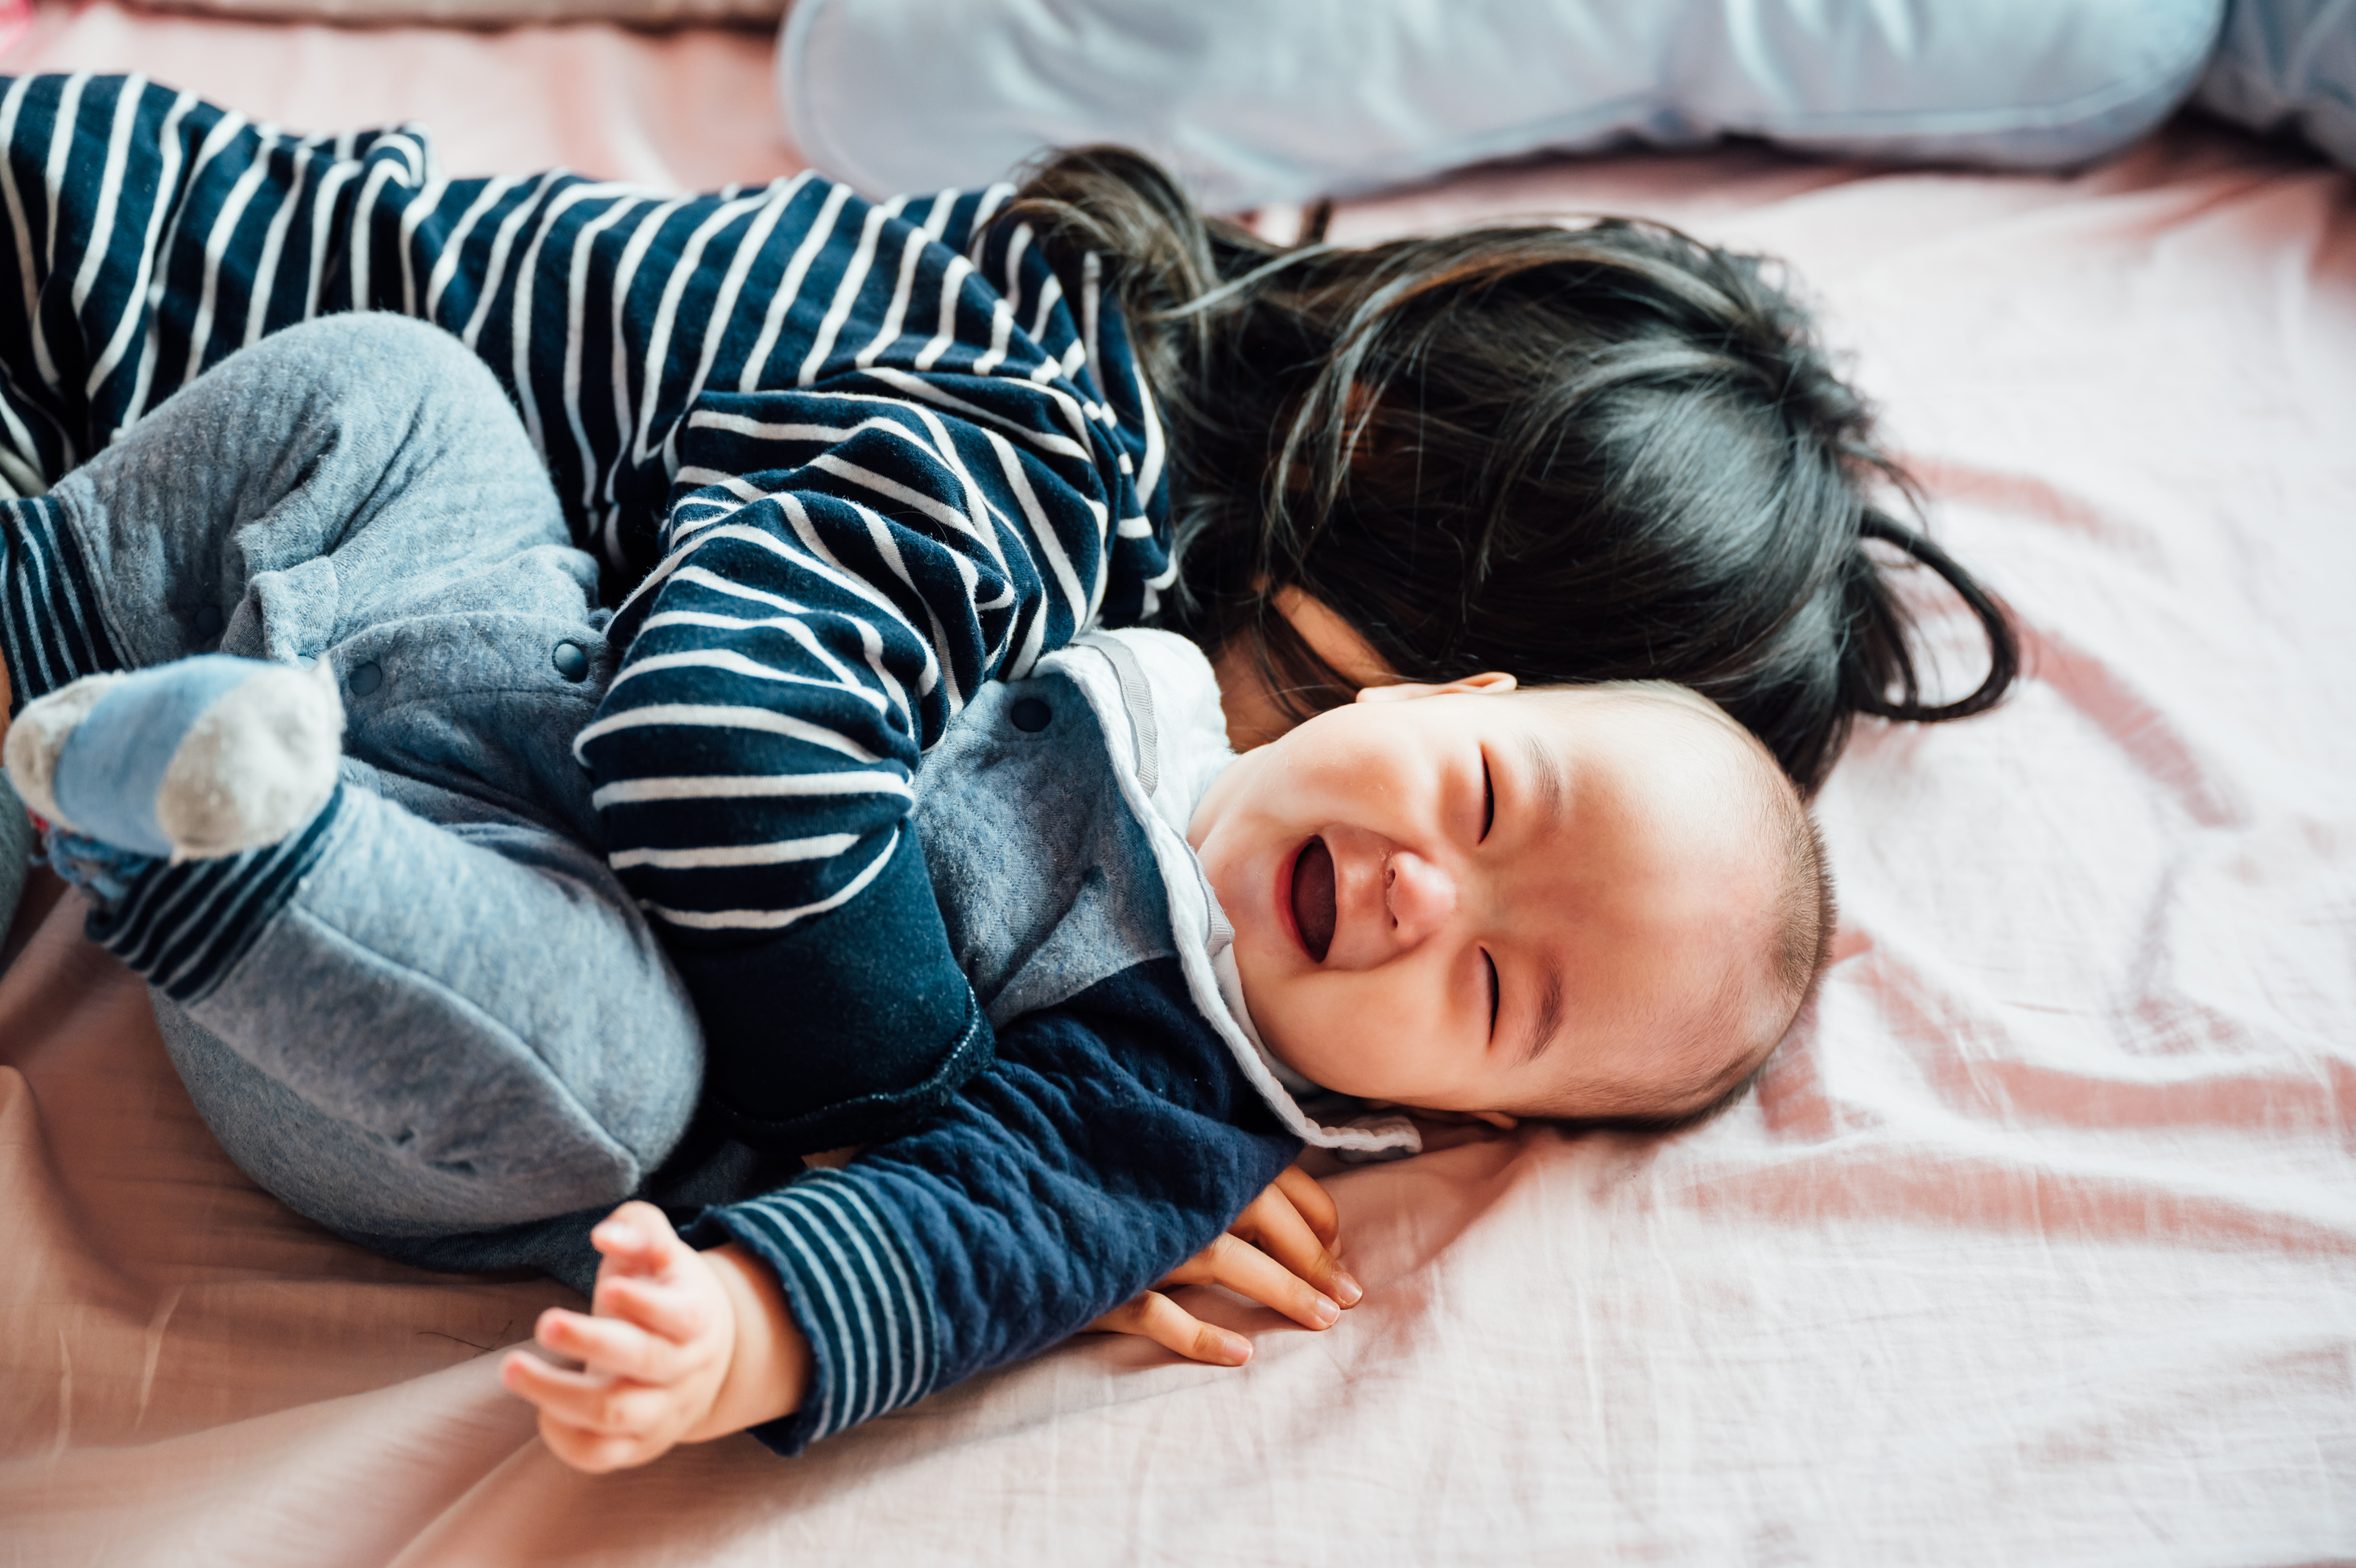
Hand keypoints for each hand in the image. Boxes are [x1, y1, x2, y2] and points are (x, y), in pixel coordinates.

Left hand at [500, 1200, 805, 1472]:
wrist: (701, 1359)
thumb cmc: (666, 1291)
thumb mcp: (662, 1251)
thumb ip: (639, 1230)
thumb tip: (604, 1235)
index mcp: (697, 1317)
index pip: (679, 1315)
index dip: (645, 1304)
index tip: (607, 1289)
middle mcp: (685, 1369)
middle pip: (644, 1363)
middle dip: (592, 1343)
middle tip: (544, 1321)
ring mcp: (663, 1412)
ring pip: (614, 1415)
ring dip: (557, 1393)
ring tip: (510, 1366)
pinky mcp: (638, 1445)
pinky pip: (599, 1455)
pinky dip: (564, 1437)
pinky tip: (542, 1409)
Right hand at [1088, 1165, 1361, 1364]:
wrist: (1000, 1207)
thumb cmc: (1086, 1185)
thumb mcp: (1150, 1166)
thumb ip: (1203, 1172)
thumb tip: (1273, 1207)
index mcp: (1185, 1154)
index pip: (1270, 1178)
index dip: (1313, 1216)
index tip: (1336, 1249)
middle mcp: (1167, 1189)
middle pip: (1259, 1216)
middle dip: (1312, 1260)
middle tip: (1346, 1299)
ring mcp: (1136, 1236)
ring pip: (1224, 1260)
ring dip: (1280, 1292)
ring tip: (1320, 1321)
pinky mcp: (1101, 1283)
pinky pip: (1156, 1313)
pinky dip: (1201, 1335)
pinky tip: (1240, 1354)